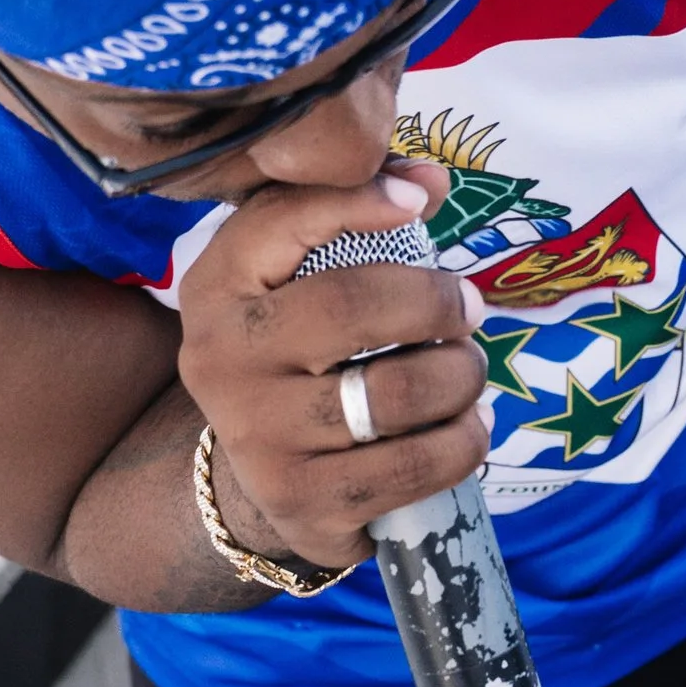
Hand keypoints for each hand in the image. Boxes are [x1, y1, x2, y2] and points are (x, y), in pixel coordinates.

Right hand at [174, 162, 487, 573]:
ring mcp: (260, 441)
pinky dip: (463, 442)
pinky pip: (414, 468)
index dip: (362, 200)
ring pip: (397, 394)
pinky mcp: (306, 504)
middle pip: (354, 308)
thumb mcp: (295, 267)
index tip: (421, 203)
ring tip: (468, 371)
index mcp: (215, 287)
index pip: (286, 220)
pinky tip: (466, 427)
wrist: (259, 472)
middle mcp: (221, 362)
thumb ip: (352, 206)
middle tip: (470, 310)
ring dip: (462, 376)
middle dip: (438, 303)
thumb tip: (432, 182)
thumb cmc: (295, 344)